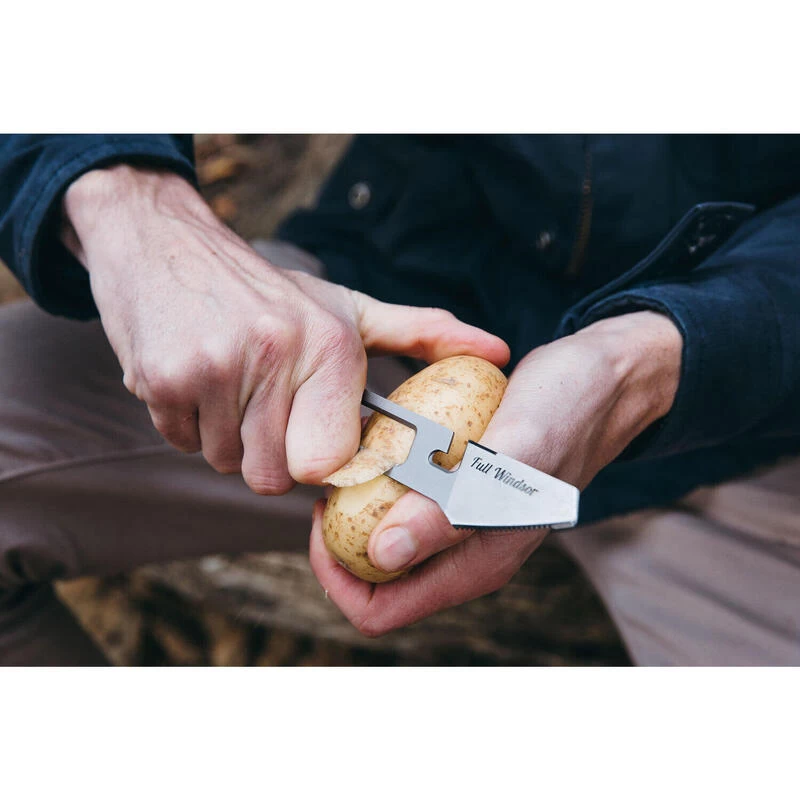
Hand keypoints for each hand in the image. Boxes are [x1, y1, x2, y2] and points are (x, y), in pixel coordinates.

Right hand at [62, 165, 509, 491]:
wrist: (164, 242)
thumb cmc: (266, 290)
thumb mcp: (347, 307)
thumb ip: (422, 335)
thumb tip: (496, 350)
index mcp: (330, 345)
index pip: (329, 462)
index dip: (320, 462)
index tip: (313, 438)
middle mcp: (276, 354)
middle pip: (272, 475)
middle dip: (269, 452)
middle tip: (265, 403)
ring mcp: (215, 366)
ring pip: (226, 462)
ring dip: (227, 436)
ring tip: (230, 381)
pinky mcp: (162, 377)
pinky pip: (182, 442)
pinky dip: (187, 422)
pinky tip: (195, 376)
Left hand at [310, 311, 682, 634]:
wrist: (600, 377)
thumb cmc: (566, 410)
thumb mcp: (511, 455)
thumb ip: (453, 510)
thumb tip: (384, 555)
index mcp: (477, 563)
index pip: (378, 608)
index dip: (336, 574)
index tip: (325, 512)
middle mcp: (466, 553)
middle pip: (375, 578)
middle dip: (340, 537)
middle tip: (333, 479)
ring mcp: (463, 523)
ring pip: (386, 537)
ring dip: (359, 505)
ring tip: (354, 456)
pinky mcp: (462, 490)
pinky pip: (405, 499)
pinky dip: (383, 476)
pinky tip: (380, 437)